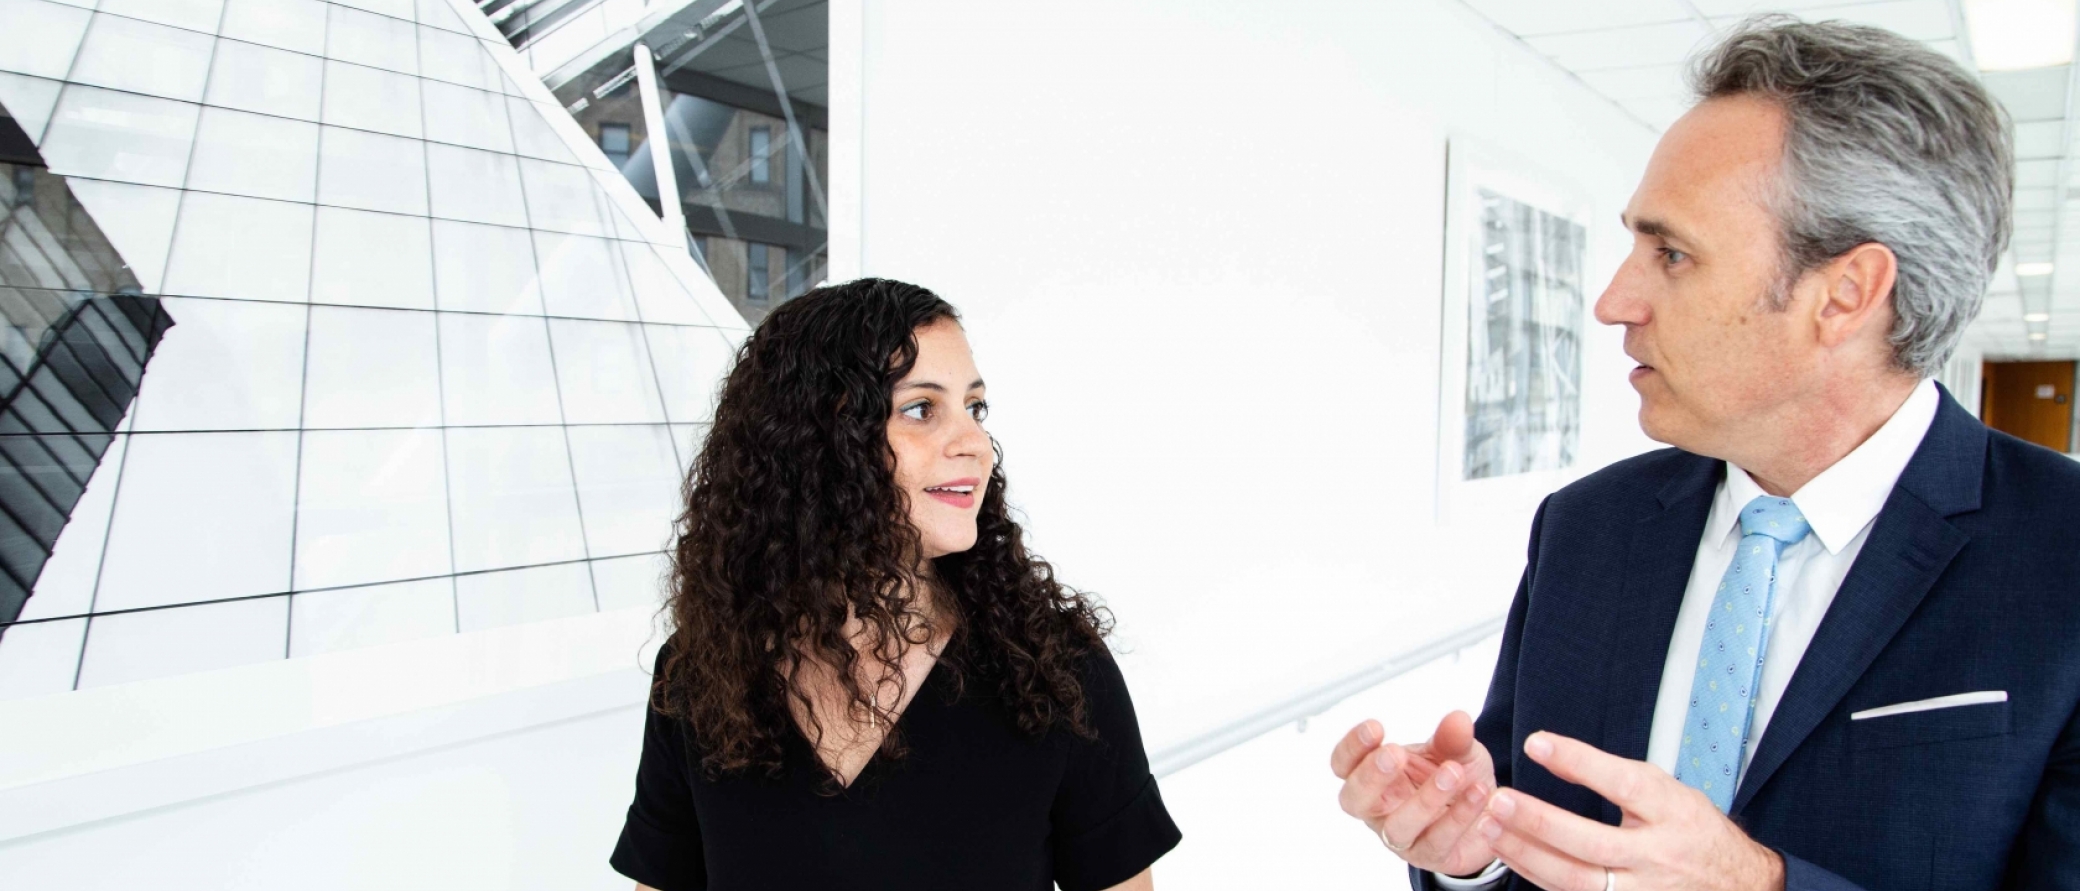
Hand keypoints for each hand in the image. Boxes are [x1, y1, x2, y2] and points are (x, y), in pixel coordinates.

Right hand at [1330, 711, 1499, 877]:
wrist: (1490, 815)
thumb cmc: (1457, 779)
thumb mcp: (1456, 752)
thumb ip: (1452, 738)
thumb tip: (1458, 719)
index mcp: (1374, 777)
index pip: (1344, 764)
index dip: (1352, 747)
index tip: (1376, 727)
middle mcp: (1379, 810)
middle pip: (1354, 800)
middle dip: (1371, 776)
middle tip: (1396, 754)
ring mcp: (1401, 838)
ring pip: (1396, 828)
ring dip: (1423, 800)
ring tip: (1452, 773)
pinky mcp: (1430, 856)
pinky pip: (1437, 842)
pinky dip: (1458, 817)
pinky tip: (1477, 793)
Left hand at [1474, 731, 1784, 890]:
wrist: (1738, 884)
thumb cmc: (1691, 831)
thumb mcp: (1668, 791)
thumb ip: (1615, 776)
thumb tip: (1546, 749)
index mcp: (1673, 812)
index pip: (1625, 784)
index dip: (1580, 763)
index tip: (1536, 743)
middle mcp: (1660, 855)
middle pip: (1593, 844)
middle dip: (1541, 822)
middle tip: (1499, 799)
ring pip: (1577, 881)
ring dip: (1528, 855)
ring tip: (1491, 828)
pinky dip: (1539, 879)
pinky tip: (1513, 857)